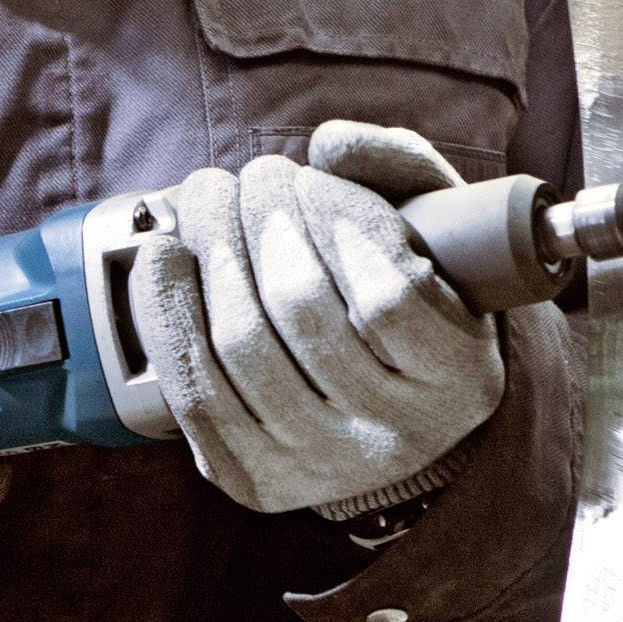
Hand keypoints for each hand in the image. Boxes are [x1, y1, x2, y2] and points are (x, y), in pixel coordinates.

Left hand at [129, 121, 502, 513]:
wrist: (386, 412)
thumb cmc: (409, 298)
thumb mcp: (437, 231)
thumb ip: (401, 167)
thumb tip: (331, 144)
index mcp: (459, 377)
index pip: (388, 293)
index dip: (337, 219)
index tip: (309, 176)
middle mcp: (395, 434)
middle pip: (302, 309)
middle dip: (263, 218)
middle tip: (253, 175)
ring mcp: (320, 464)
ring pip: (243, 344)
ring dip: (212, 250)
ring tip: (210, 200)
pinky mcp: (253, 478)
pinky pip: (193, 391)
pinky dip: (166, 313)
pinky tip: (163, 259)